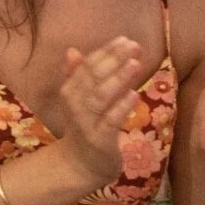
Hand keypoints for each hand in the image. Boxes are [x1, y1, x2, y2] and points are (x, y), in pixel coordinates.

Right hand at [52, 36, 150, 186]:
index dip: (105, 51)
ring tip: (135, 63)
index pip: (86, 66)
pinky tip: (135, 94)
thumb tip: (73, 50)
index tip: (124, 39)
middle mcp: (74, 104)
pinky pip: (110, 120)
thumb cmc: (85, 128)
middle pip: (93, 77)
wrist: (80, 166)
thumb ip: (76, 76)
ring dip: (118, 78)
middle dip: (114, 59)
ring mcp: (86, 122)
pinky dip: (121, 106)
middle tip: (134, 45)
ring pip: (100, 95)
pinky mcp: (99, 139)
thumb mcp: (77, 101)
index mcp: (69, 91)